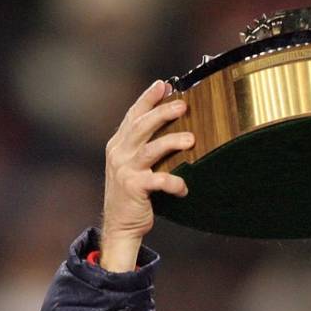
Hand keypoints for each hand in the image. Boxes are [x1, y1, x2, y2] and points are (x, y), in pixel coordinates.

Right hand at [100, 80, 192, 271]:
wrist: (120, 225)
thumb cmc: (133, 195)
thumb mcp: (132, 166)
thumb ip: (142, 147)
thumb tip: (172, 128)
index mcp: (118, 146)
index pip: (132, 116)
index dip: (147, 99)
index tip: (162, 84)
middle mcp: (119, 154)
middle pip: (141, 126)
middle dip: (162, 112)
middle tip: (183, 105)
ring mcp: (125, 171)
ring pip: (150, 149)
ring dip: (171, 142)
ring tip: (191, 139)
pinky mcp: (133, 188)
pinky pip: (157, 181)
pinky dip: (173, 182)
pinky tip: (184, 186)